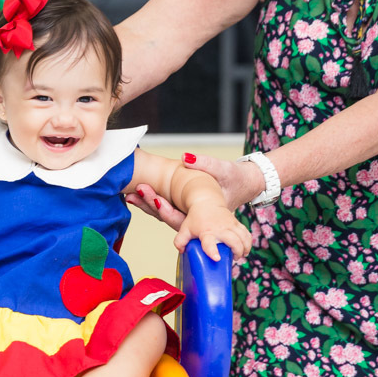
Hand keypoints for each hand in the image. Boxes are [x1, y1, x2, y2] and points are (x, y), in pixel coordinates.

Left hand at [123, 152, 266, 228]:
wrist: (247, 183)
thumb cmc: (236, 177)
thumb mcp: (223, 168)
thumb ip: (205, 164)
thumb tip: (186, 157)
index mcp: (206, 214)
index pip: (181, 218)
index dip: (166, 210)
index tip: (153, 198)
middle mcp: (197, 220)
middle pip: (169, 218)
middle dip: (150, 207)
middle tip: (133, 195)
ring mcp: (191, 216)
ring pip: (167, 215)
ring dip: (148, 205)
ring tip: (130, 195)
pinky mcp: (187, 210)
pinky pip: (169, 208)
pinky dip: (154, 202)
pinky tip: (139, 194)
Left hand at [174, 202, 251, 261]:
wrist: (206, 202)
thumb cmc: (195, 218)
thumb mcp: (185, 229)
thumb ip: (180, 241)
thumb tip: (182, 251)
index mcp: (206, 232)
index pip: (209, 243)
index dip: (212, 251)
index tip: (217, 258)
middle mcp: (220, 228)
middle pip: (234, 242)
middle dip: (237, 252)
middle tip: (233, 258)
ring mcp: (230, 225)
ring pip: (243, 238)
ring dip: (244, 248)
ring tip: (240, 255)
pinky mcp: (236, 223)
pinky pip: (246, 234)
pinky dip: (248, 242)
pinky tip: (245, 249)